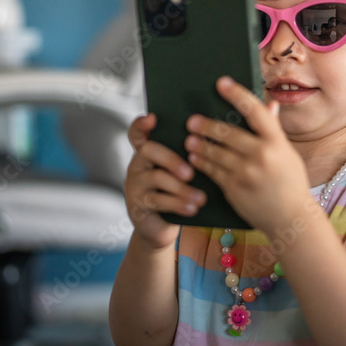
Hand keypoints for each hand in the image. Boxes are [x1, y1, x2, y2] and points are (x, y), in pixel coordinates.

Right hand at [123, 113, 206, 250]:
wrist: (162, 227)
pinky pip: (157, 200)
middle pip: (148, 150)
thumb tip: (211, 142)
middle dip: (172, 159)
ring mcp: (134, 184)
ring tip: (201, 198)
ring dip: (182, 188)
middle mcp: (137, 165)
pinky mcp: (136, 204)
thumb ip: (188, 157)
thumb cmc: (177, 194)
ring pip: (156, 178)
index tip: (153, 118)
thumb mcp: (182, 174)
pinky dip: (178, 204)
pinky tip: (193, 208)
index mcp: (148, 153)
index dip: (142, 124)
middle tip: (191, 173)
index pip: (138, 132)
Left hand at [183, 76, 313, 233]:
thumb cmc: (291, 183)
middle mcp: (262, 155)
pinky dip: (203, 163)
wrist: (290, 218)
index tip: (222, 83)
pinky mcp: (234, 189)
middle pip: (228, 133)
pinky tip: (196, 157)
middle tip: (192, 120)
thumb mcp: (288, 154)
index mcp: (277, 143)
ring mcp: (246, 173)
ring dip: (200, 144)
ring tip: (189, 139)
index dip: (237, 95)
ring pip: (216, 153)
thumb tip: (269, 105)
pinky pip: (213, 172)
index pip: (255, 111)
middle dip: (207, 125)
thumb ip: (274, 131)